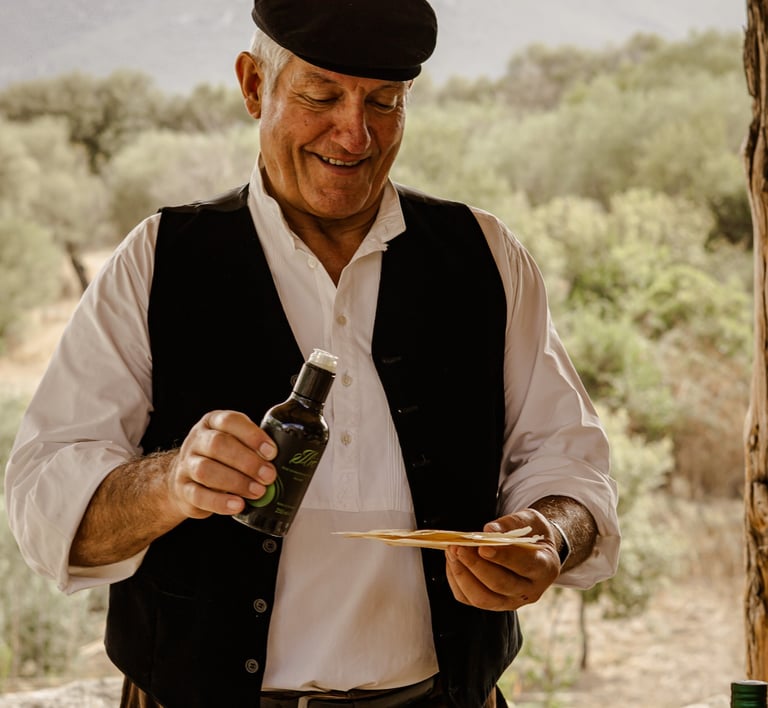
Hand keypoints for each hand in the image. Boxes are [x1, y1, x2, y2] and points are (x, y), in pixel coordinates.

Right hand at [167, 410, 276, 519]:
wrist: (185, 477)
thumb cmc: (220, 457)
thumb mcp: (235, 442)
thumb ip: (253, 447)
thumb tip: (285, 460)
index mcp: (213, 422)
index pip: (230, 421)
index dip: (252, 435)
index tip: (272, 451)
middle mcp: (197, 440)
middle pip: (218, 445)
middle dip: (247, 462)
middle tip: (269, 475)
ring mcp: (187, 464)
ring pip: (206, 470)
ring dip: (236, 482)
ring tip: (258, 492)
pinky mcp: (183, 489)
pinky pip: (199, 496)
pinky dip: (220, 502)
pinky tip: (238, 505)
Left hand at [445, 509, 560, 610]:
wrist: (535, 550)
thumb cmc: (531, 533)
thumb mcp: (528, 520)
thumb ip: (510, 524)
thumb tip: (488, 531)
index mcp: (545, 567)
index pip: (525, 565)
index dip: (503, 557)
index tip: (483, 547)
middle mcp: (531, 590)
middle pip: (501, 584)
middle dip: (476, 566)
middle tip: (458, 547)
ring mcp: (512, 602)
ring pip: (483, 598)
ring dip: (462, 575)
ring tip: (451, 552)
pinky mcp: (494, 605)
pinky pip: (469, 599)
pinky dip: (457, 581)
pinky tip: (452, 562)